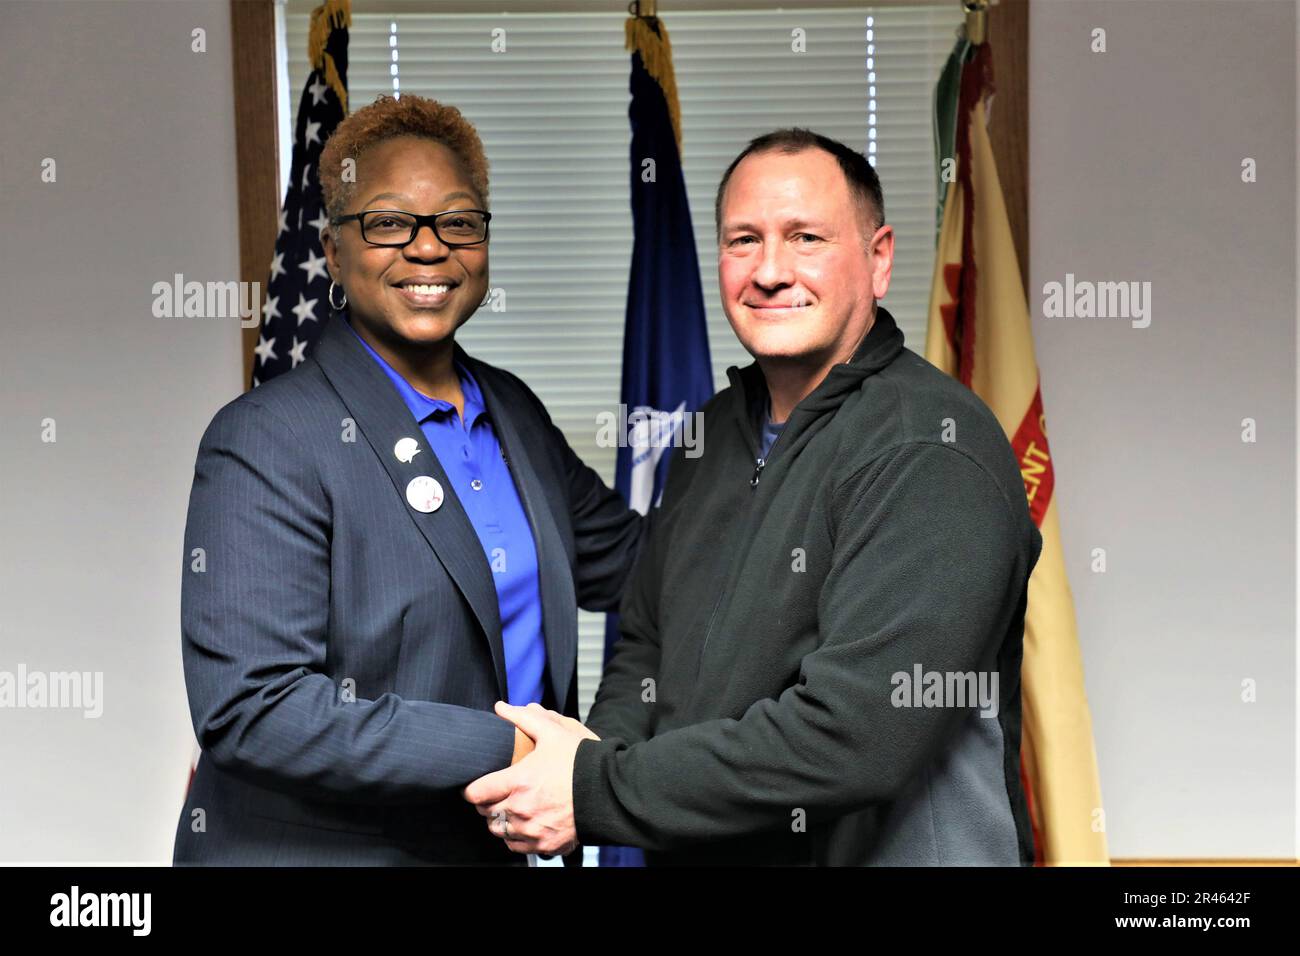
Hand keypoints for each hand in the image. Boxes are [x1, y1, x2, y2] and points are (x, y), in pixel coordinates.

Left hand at [463, 701, 598, 855]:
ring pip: (500, 831)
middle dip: (489, 803)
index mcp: (519, 781)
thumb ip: (524, 718)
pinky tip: (527, 822)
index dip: (472, 789)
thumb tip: (501, 708)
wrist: (609, 790)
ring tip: (513, 808)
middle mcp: (522, 809)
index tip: (477, 786)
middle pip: (486, 813)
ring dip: (502, 820)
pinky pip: (517, 846)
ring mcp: (533, 829)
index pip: (476, 793)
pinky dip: (517, 837)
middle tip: (499, 794)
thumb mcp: (553, 732)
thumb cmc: (580, 761)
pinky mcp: (546, 845)